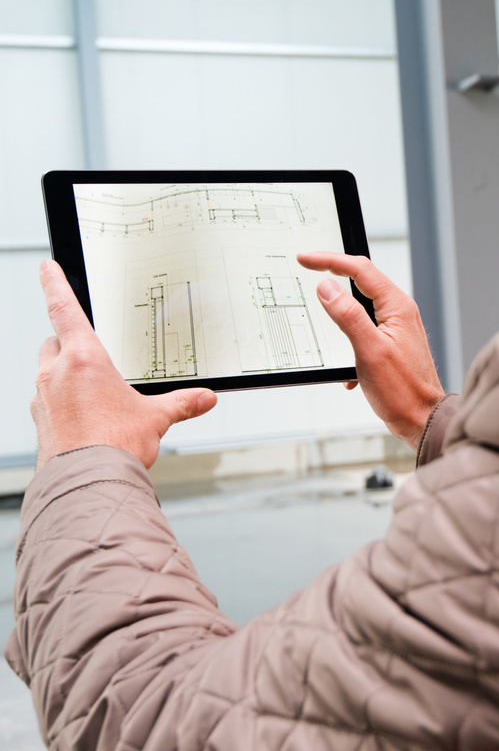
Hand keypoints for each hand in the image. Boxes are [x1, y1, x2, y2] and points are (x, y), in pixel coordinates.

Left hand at [31, 261, 216, 469]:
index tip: (47, 267)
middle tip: (90, 354)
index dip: (54, 283)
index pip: (63, 308)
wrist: (86, 483)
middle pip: (53, 341)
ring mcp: (43, 398)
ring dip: (64, 374)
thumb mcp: (155, 418)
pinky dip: (60, 403)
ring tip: (92, 395)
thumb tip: (205, 398)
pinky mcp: (40, 422)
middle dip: (68, 342)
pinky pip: (47, 401)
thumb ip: (180, 403)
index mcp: (83, 359)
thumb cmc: (114, 446)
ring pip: (47, 372)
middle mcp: (56, 373)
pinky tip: (82, 420)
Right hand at [297, 252, 443, 448]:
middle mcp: (400, 312)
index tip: (305, 259)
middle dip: (333, 274)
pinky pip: (364, 330)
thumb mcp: (369, 351)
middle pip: (361, 281)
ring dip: (340, 314)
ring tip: (321, 315)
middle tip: (308, 267)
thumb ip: (348, 316)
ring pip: (361, 307)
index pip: (360, 269)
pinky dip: (349, 341)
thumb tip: (327, 287)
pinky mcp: (391, 344)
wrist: (422, 420)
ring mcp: (396, 328)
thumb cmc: (403, 391)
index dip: (329, 260)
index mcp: (397, 307)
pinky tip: (347, 369)